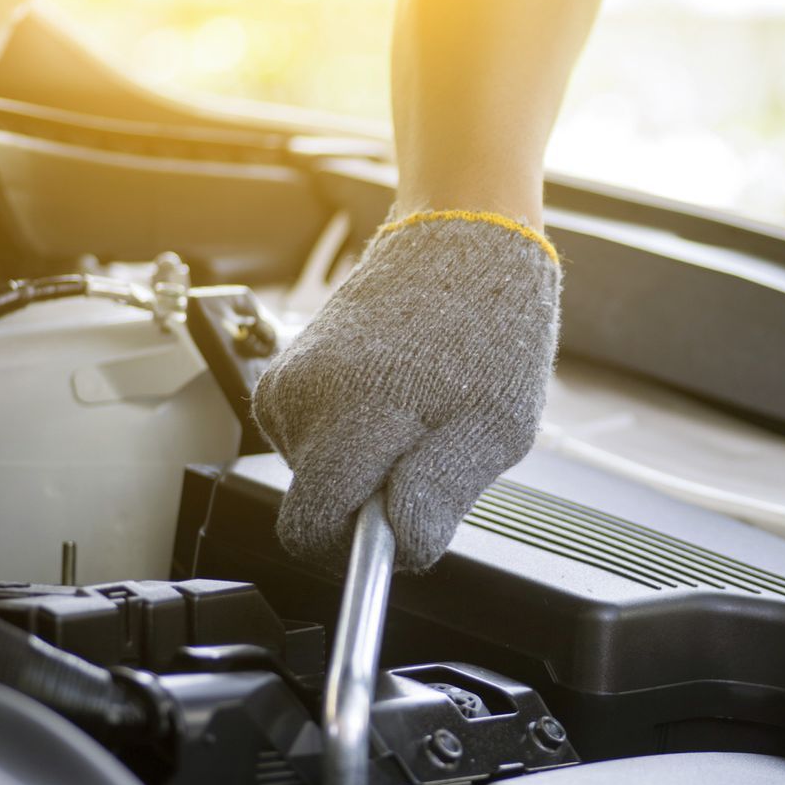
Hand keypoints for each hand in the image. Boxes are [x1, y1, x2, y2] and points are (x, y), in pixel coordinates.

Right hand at [252, 211, 559, 569]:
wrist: (466, 237)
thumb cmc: (493, 326)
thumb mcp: (497, 428)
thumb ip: (440, 494)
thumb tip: (396, 545)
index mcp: (355, 409)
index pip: (314, 528)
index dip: (361, 547)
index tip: (403, 529)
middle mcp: (307, 394)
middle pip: (315, 505)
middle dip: (368, 502)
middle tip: (428, 459)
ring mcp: (290, 380)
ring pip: (316, 474)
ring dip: (366, 464)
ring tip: (419, 413)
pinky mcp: (287, 371)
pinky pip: (314, 441)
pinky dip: (353, 437)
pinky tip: (393, 398)